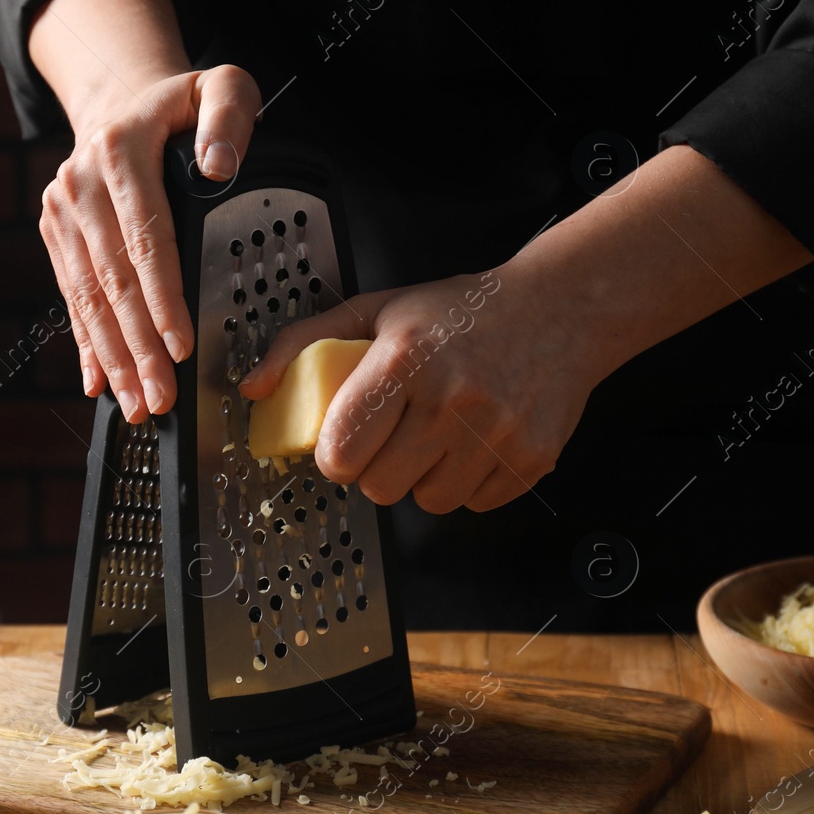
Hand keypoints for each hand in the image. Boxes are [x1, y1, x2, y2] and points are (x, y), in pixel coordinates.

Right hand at [38, 64, 260, 421]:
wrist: (119, 99)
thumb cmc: (182, 105)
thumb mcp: (221, 86)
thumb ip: (230, 117)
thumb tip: (220, 166)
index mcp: (121, 150)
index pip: (145, 236)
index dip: (162, 296)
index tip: (180, 343)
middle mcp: (81, 183)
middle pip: (113, 278)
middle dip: (137, 346)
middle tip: (161, 396)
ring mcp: (63, 211)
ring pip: (88, 296)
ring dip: (112, 356)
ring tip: (137, 403)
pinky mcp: (56, 234)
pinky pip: (71, 296)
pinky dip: (86, 342)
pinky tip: (98, 383)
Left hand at [237, 269, 599, 512]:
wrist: (559, 309)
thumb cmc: (462, 312)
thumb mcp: (378, 309)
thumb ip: (305, 344)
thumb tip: (254, 387)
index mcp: (405, 359)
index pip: (340, 452)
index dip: (337, 452)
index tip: (348, 437)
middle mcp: (451, 399)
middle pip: (380, 488)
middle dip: (379, 466)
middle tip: (397, 432)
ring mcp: (495, 433)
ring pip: (428, 502)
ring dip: (425, 477)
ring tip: (440, 433)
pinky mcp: (530, 460)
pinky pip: (474, 505)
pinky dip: (469, 482)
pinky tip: (475, 440)